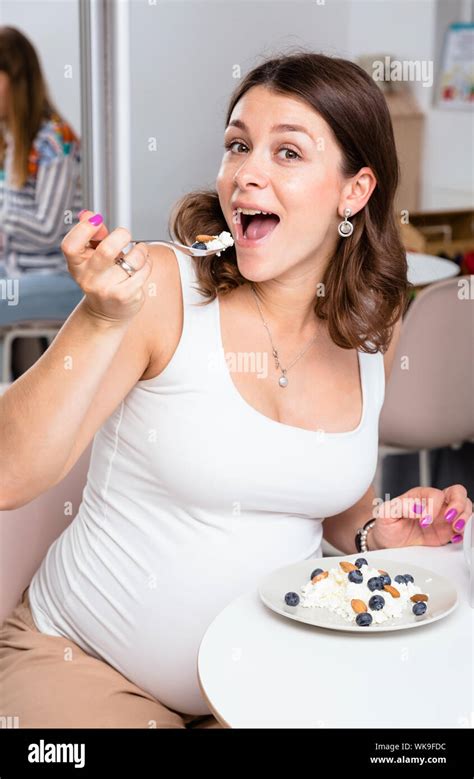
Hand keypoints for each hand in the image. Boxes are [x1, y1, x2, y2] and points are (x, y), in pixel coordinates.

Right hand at [60, 209, 151, 323]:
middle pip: (106, 250)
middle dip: (121, 235)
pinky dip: (147, 263)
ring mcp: (107, 289)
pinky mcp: (125, 296)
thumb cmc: (101, 278)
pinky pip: (143, 271)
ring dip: (140, 249)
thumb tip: (89, 214)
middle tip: (125, 235)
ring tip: (139, 251)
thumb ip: (92, 235)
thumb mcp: (91, 257)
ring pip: (132, 258)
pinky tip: (142, 266)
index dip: (83, 229)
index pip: (70, 245)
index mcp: (76, 265)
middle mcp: (89, 278)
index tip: (97, 220)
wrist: (106, 313)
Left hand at [369, 484, 471, 548]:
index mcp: (420, 496)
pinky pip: (464, 527)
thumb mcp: (385, 514)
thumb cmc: (387, 525)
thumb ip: (400, 507)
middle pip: (457, 493)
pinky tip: (455, 537)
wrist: (387, 542)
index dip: (433, 508)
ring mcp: (443, 517)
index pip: (435, 495)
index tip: (425, 521)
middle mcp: (435, 504)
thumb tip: (417, 508)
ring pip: (465, 507)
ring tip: (456, 529)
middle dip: (459, 504)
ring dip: (465, 517)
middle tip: (451, 519)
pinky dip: (465, 531)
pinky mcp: (447, 531)